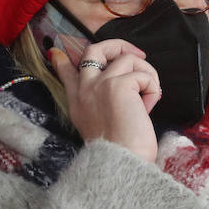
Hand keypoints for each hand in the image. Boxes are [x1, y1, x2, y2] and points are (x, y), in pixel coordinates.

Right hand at [50, 39, 160, 162]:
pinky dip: (153, 89)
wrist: (123, 162)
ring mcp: (101, 84)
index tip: (56, 53)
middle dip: (118, 45)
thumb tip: (123, 88)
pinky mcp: (120, 85)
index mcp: (78, 102)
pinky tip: (149, 106)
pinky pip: (143, 75)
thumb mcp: (99, 125)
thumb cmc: (119, 150)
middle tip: (137, 55)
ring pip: (128, 58)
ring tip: (150, 94)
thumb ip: (101, 105)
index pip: (66, 73)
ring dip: (147, 73)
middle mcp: (85, 90)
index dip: (63, 60)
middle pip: (95, 50)